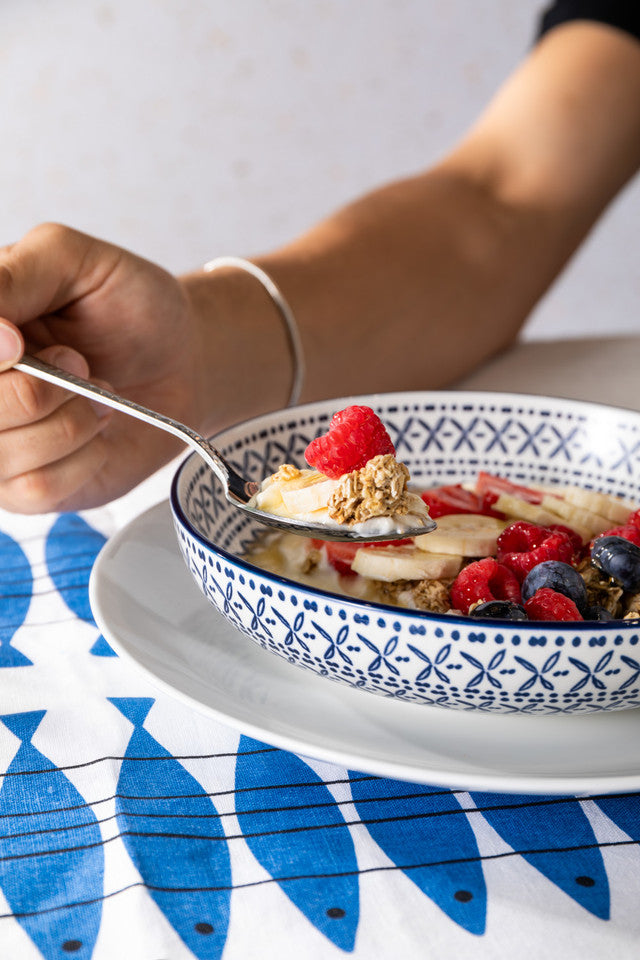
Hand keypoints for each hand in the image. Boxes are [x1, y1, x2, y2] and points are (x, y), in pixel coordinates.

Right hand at [0, 223, 201, 512]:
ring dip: (68, 422)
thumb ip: (18, 275)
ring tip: (97, 393)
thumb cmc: (129, 307)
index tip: (20, 341)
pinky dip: (83, 457)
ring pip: (1, 455)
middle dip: (36, 388)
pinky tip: (97, 428)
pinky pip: (37, 487)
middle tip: (78, 361)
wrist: (184, 359)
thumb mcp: (74, 259)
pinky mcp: (28, 489)